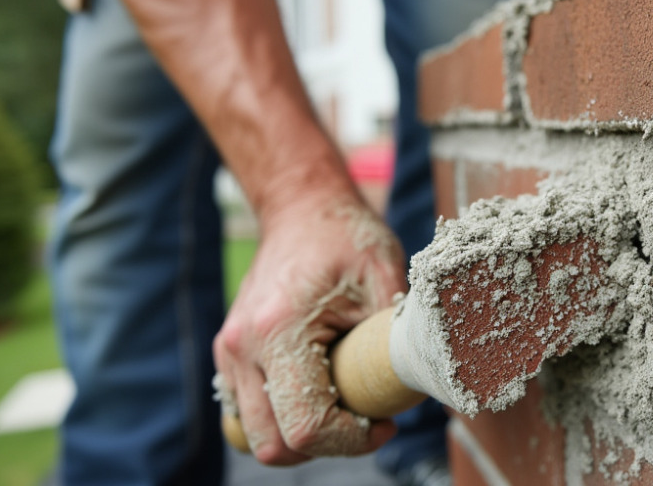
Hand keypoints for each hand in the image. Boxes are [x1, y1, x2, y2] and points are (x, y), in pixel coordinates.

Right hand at [214, 189, 407, 464]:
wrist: (302, 207)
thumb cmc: (345, 236)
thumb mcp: (384, 275)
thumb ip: (398, 331)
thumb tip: (423, 380)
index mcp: (278, 331)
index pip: (305, 425)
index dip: (352, 441)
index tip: (385, 423)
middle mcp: (242, 347)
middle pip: (273, 443)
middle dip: (328, 445)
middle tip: (368, 419)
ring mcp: (229, 353)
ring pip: (253, 435)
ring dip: (301, 437)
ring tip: (344, 407)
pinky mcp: (230, 354)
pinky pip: (246, 414)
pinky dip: (281, 420)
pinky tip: (319, 395)